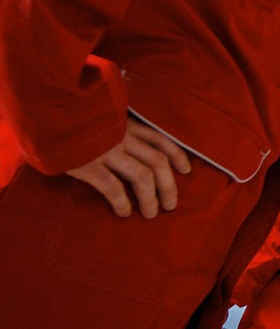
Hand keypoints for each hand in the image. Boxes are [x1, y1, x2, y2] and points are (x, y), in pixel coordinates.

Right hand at [66, 117, 191, 218]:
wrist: (43, 114)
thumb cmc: (72, 120)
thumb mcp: (100, 117)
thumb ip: (116, 127)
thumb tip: (129, 144)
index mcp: (127, 124)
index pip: (161, 140)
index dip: (178, 155)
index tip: (186, 170)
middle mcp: (122, 136)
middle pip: (158, 162)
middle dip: (169, 186)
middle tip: (171, 205)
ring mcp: (107, 150)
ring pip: (142, 176)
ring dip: (150, 198)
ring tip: (151, 214)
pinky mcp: (88, 164)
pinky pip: (112, 187)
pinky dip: (122, 202)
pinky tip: (124, 212)